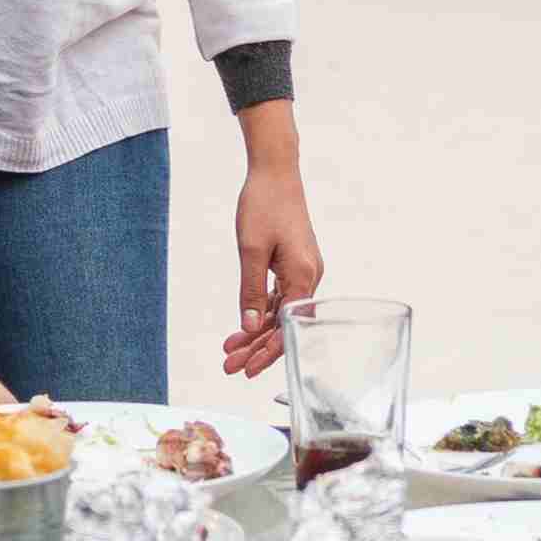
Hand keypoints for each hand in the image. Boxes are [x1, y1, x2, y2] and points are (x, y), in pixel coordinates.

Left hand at [226, 118, 322, 373]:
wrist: (275, 171)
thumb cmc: (264, 204)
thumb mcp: (251, 249)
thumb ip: (251, 290)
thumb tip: (249, 326)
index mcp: (304, 275)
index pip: (288, 327)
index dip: (268, 352)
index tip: (246, 370)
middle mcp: (310, 276)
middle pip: (285, 323)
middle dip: (257, 347)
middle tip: (230, 367)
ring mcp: (304, 270)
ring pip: (280, 311)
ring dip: (256, 331)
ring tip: (230, 351)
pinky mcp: (295, 263)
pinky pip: (280, 296)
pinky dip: (262, 310)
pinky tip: (244, 326)